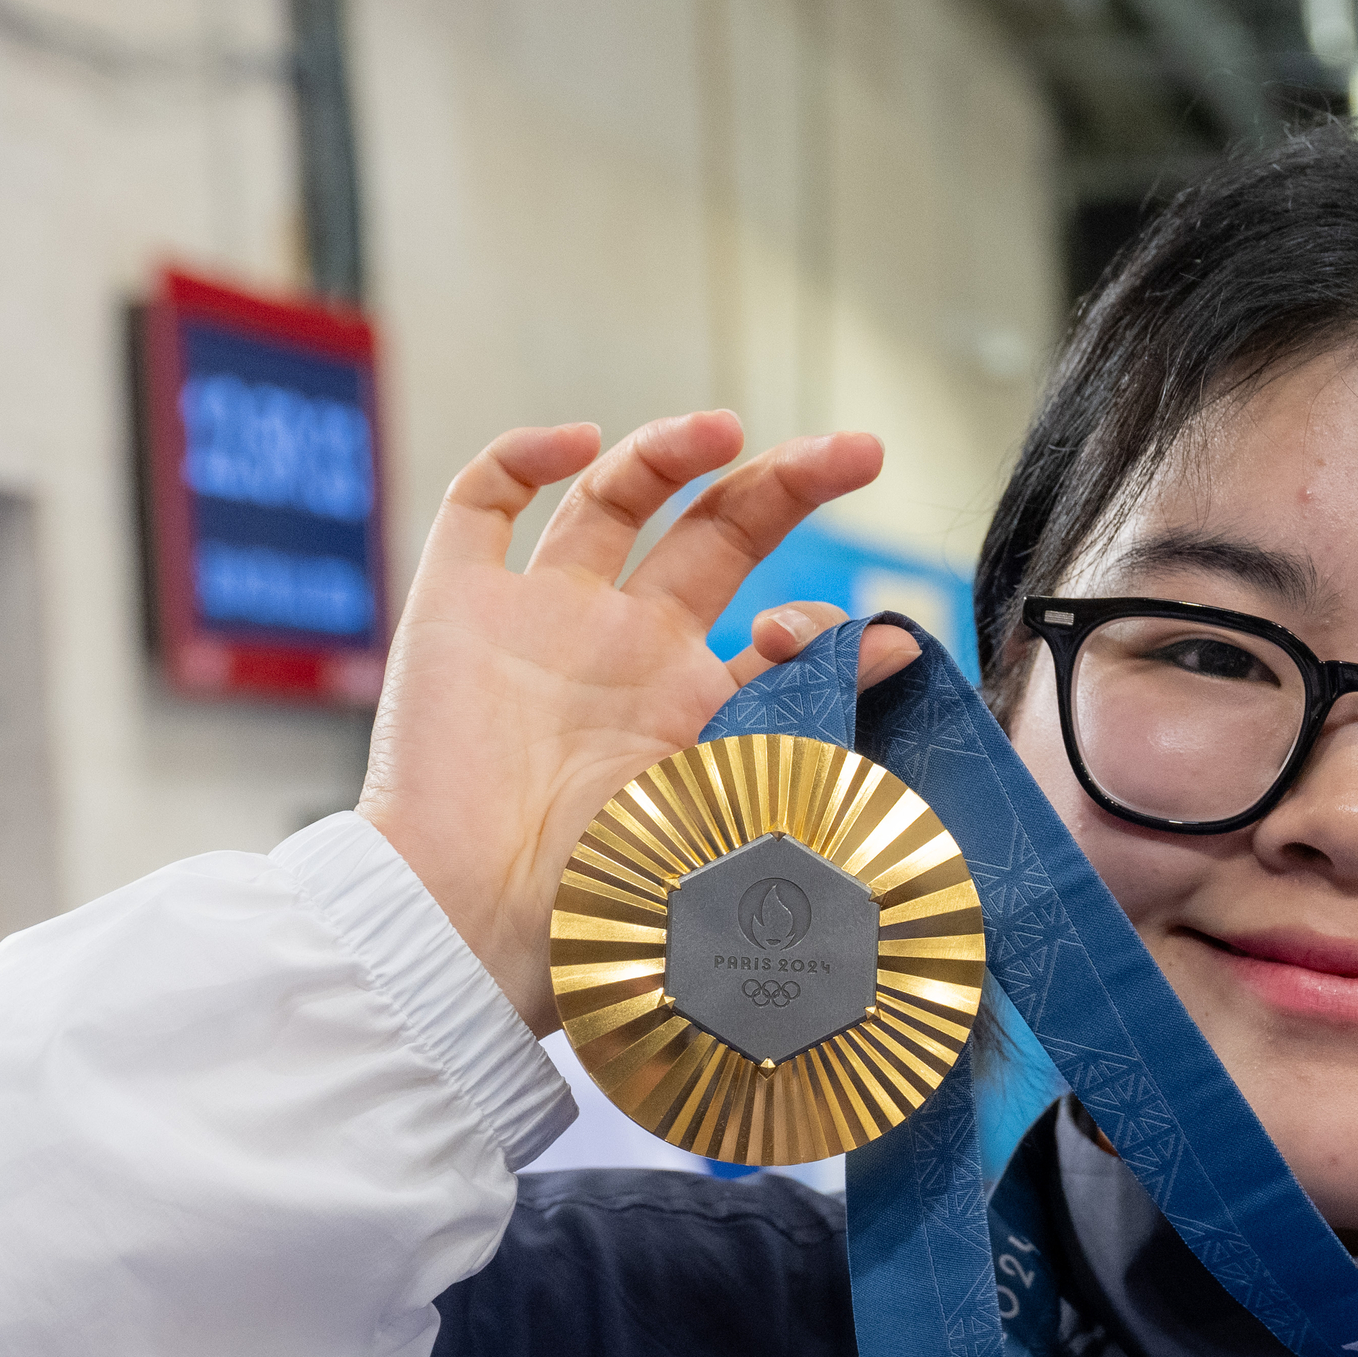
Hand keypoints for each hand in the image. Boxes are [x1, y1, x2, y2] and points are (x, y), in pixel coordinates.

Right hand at [354, 414, 919, 1031]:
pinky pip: (485, 502)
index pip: (776, 634)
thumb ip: (810, 721)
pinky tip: (576, 442)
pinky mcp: (458, 606)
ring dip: (670, 451)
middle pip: (712, 535)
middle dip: (786, 485)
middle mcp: (624, 653)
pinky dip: (525, 455)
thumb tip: (900, 646)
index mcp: (693, 711)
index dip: (826, 625)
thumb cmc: (602, 896)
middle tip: (858, 451)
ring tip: (726, 430)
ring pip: (611, 499)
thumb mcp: (731, 806)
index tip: (874, 637)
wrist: (472, 926)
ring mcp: (541, 622)